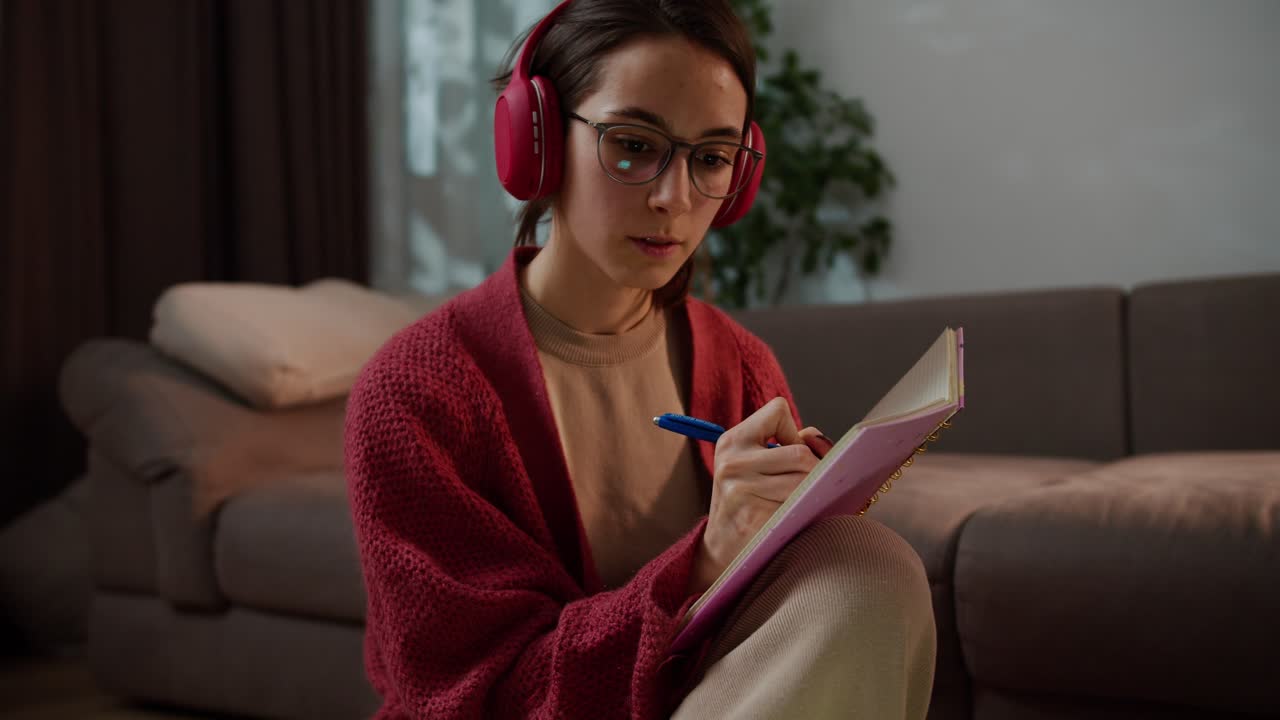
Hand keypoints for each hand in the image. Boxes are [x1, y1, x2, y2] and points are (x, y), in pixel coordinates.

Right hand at [688, 397, 834, 594]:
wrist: (722, 547)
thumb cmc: (749, 499)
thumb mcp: (753, 463)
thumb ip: (787, 442)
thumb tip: (815, 438)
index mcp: (732, 440)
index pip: (778, 411)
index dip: (791, 431)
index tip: (784, 452)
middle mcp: (733, 462)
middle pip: (801, 453)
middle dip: (812, 469)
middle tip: (805, 484)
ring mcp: (742, 490)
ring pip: (805, 481)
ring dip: (812, 493)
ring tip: (800, 501)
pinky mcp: (755, 518)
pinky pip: (799, 506)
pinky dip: (805, 511)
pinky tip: (793, 518)